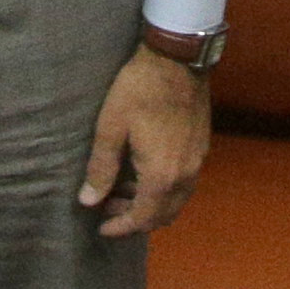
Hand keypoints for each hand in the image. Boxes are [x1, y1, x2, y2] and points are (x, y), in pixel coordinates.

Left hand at [80, 46, 212, 235]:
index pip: (143, 218)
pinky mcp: (201, 148)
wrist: (177, 60)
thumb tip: (89, 201)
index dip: (121, 228)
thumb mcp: (110, 128)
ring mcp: (197, 162)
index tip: (101, 229)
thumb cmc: (139, 90)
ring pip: (176, 200)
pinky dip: (163, 189)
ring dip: (150, 204)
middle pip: (163, 215)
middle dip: (135, 218)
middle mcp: (185, 175)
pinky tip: (142, 171)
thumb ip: (100, 168)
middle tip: (107, 207)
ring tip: (121, 189)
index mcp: (162, 175)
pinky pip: (184, 183)